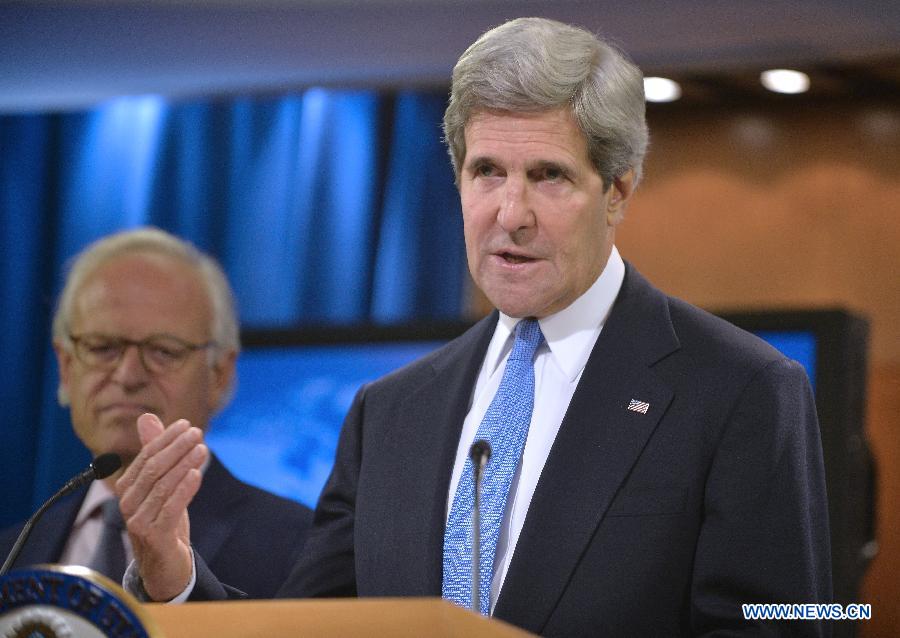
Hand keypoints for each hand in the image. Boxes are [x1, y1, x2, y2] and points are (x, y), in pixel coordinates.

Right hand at [115, 413, 207, 600]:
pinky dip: (184, 489)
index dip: (166, 439)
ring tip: (202, 449)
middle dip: (177, 448)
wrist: (165, 564)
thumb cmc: (163, 519)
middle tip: (198, 433)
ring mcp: (138, 521)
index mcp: (128, 487)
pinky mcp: (153, 536)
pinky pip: (170, 508)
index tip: (187, 424)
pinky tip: (196, 474)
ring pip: (163, 486)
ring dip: (184, 464)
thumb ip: (155, 452)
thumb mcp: (162, 484)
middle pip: (154, 469)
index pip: (146, 456)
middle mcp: (128, 503)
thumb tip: (147, 417)